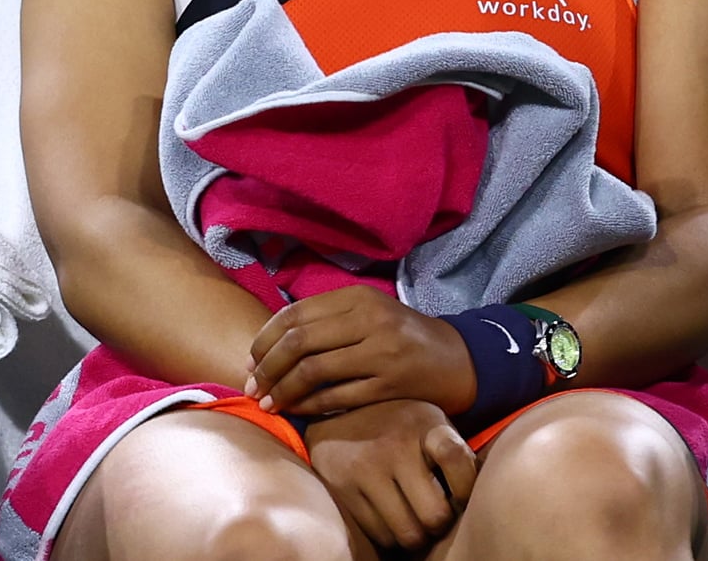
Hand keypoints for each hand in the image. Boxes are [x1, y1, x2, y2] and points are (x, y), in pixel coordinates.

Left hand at [247, 284, 475, 416]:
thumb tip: (266, 346)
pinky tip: (297, 410)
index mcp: (360, 298)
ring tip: (268, 404)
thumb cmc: (401, 338)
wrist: (456, 360)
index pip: (295, 314)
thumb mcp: (368, 316)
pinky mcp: (389, 383)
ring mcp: (382, 351)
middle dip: (266, 369)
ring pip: (312, 370)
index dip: (264, 341)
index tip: (251, 362)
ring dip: (282, 391)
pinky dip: (308, 406)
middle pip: (298, 342)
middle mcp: (370, 319)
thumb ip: (326, 322)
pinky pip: (335, 397)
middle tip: (253, 388)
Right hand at [305, 399, 476, 552]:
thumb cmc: (399, 424)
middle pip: (434, 514)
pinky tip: (392, 518)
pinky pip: (379, 535)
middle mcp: (395, 446)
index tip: (461, 496)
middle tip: (438, 518)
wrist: (340, 415)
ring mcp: (366, 469)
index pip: (455, 458)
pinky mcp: (344, 491)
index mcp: (424, 424)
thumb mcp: (429, 422)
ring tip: (415, 520)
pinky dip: (391, 536)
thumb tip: (482, 493)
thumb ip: (453, 452)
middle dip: (441, 524)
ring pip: (406, 533)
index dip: (466, 487)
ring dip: (416, 535)